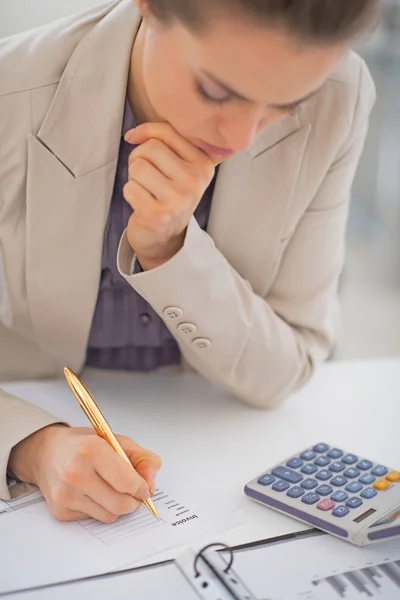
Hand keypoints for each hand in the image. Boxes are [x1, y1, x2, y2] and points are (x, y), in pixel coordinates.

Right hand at [8, 425, 160, 522]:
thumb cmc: (83, 445)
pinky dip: (100, 509)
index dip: (142, 488)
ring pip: (109, 516)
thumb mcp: (117, 441)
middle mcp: (76, 473)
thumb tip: (151, 484)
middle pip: (120, 504)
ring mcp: (66, 494)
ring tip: (111, 490)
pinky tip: (93, 494)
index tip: (144, 488)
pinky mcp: (60, 510)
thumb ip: (142, 459)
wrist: (47, 453)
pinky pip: (93, 519)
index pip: (127, 482)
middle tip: (133, 494)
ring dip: (117, 506)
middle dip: (133, 502)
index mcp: (92, 450)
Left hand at [123, 123, 215, 269]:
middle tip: (144, 174)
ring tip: (145, 189)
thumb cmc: (169, 197)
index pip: (168, 133)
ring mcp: (177, 200)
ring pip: (138, 166)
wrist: (167, 238)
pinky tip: (141, 202)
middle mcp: (194, 183)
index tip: (135, 138)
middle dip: (138, 157)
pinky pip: (130, 187)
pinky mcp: (157, 215)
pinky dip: (130, 193)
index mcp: (203, 165)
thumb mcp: (180, 167)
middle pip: (150, 148)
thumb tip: (133, 134)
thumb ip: (165, 143)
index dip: (145, 132)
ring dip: (134, 177)